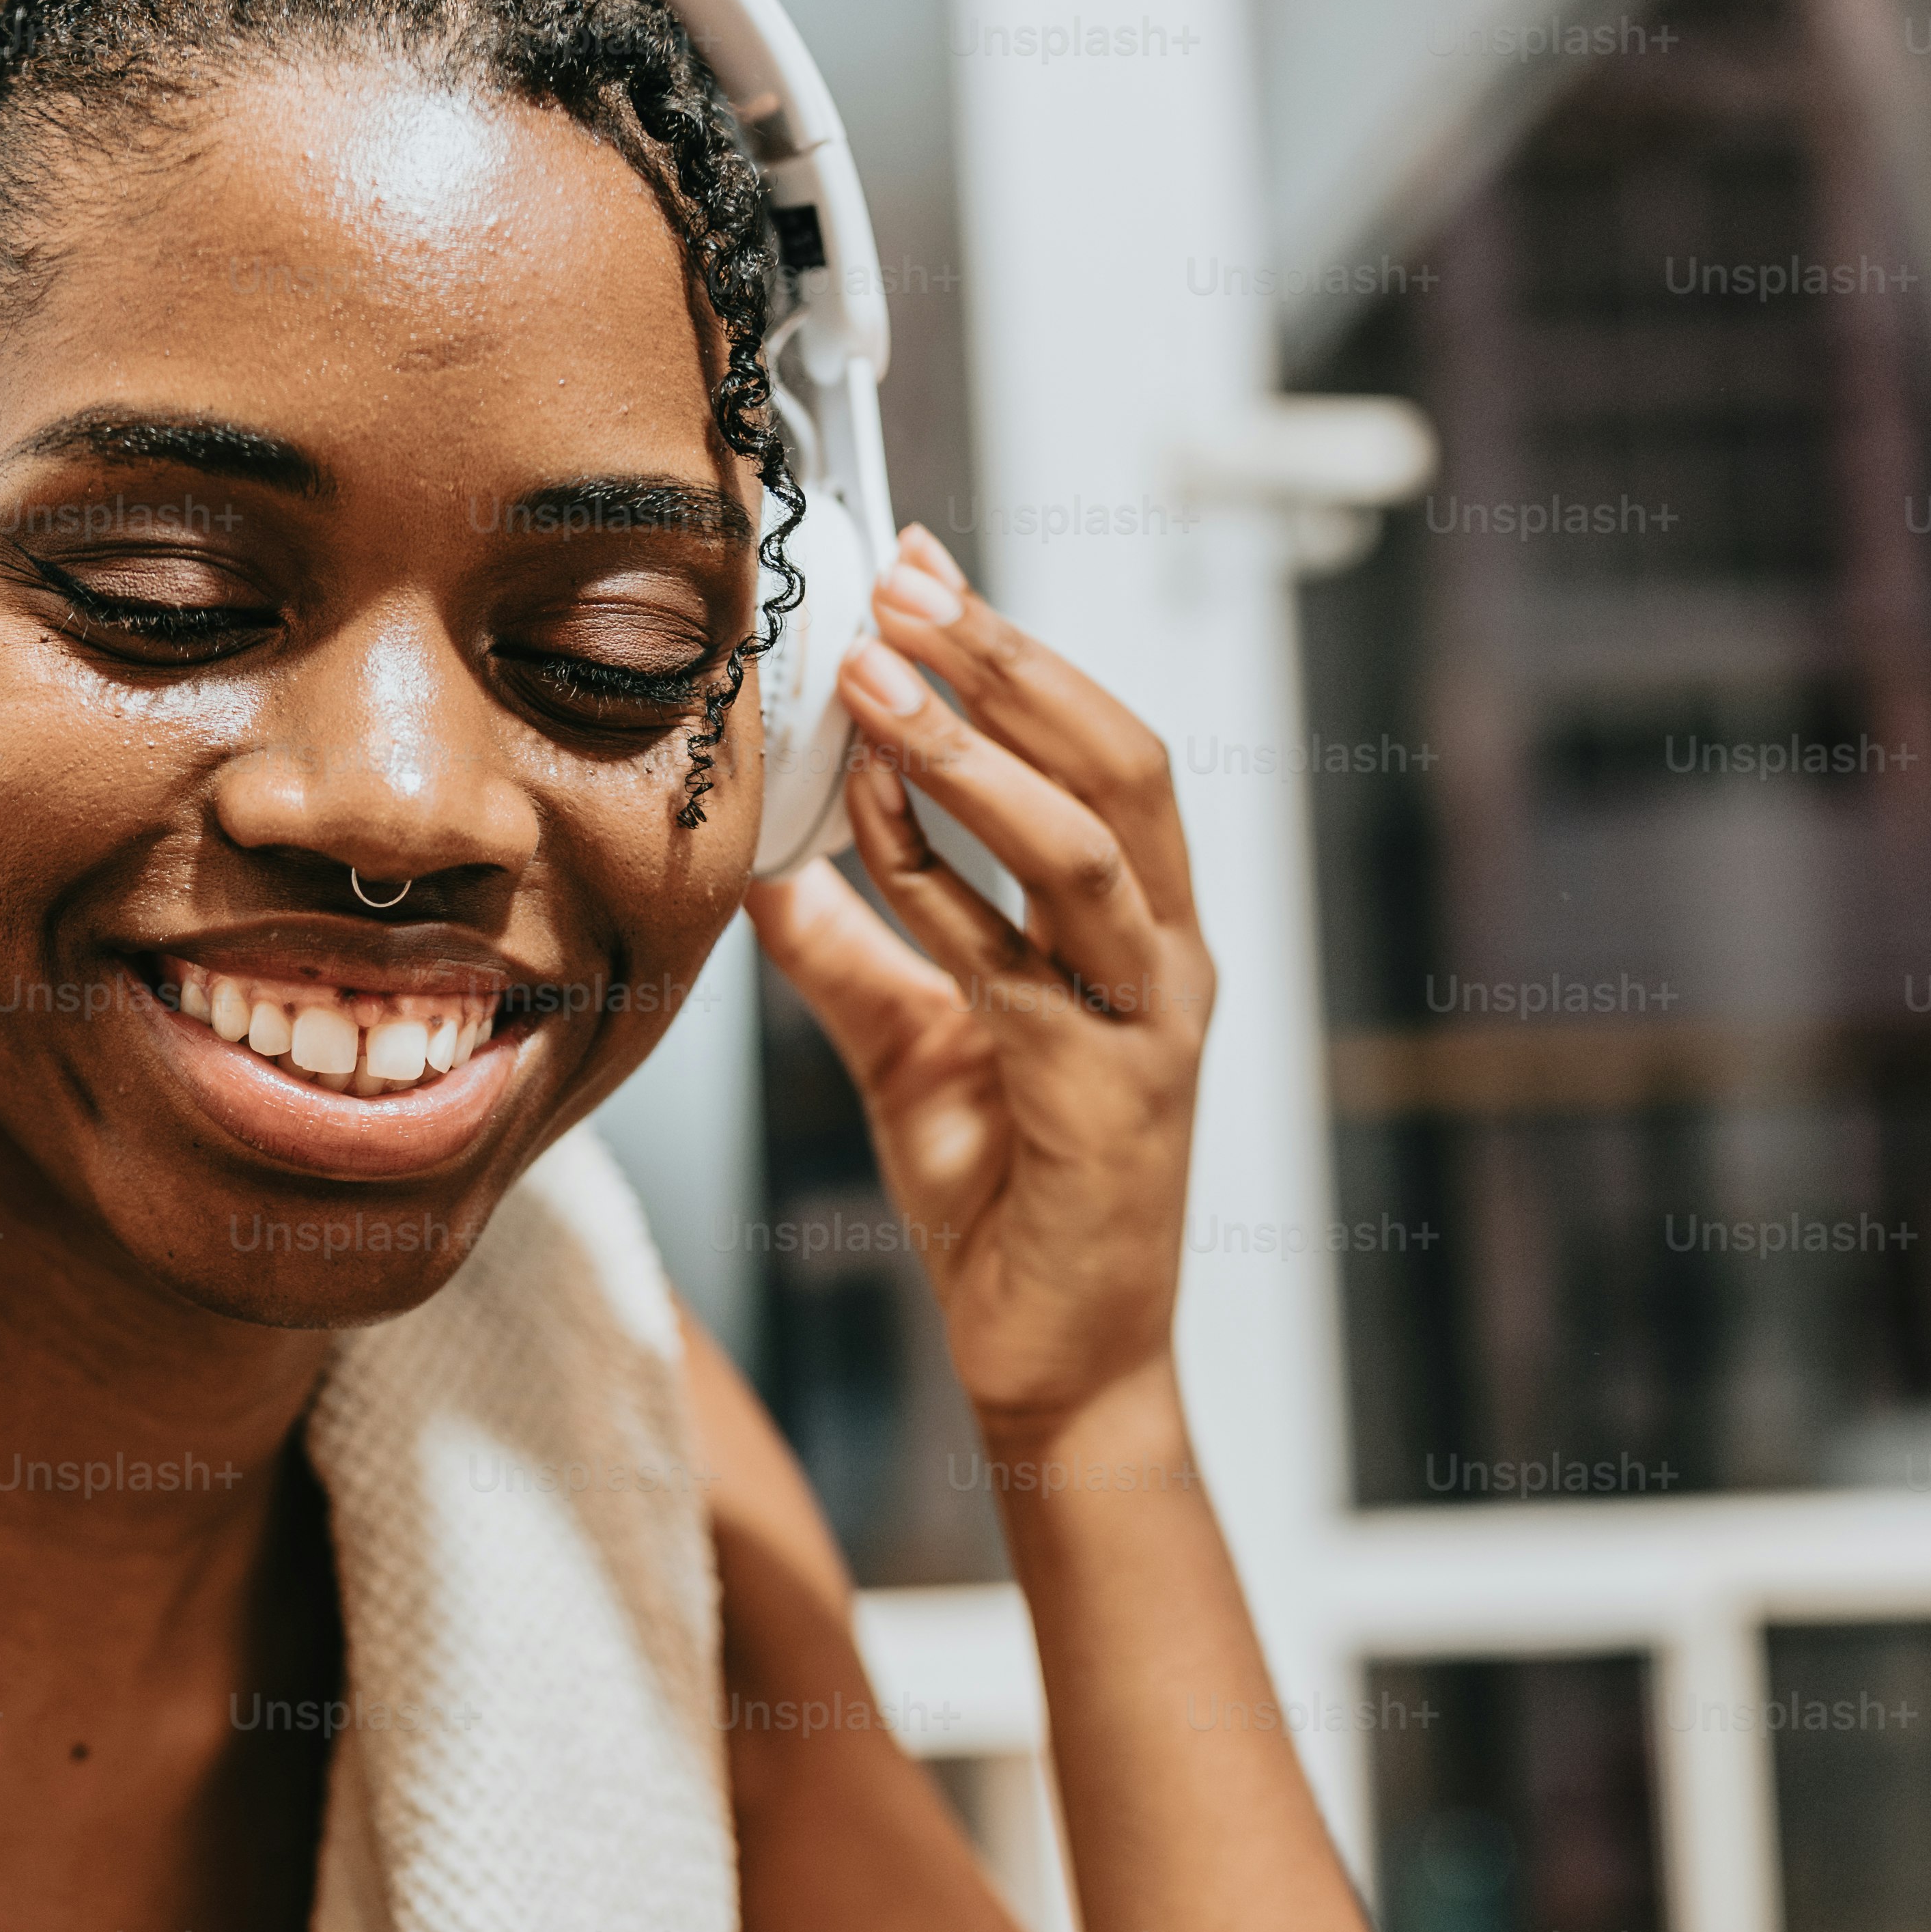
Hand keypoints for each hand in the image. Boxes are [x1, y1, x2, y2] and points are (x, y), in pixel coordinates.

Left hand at [747, 524, 1212, 1445]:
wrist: (1053, 1362)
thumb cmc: (999, 1199)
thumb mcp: (906, 1044)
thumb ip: (849, 949)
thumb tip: (763, 864)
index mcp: (1137, 931)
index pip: (1093, 749)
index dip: (1009, 652)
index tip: (917, 570)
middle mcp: (1167, 959)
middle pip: (1117, 759)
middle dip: (1008, 659)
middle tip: (905, 581)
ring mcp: (1154, 1024)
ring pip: (1085, 843)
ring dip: (975, 747)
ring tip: (876, 672)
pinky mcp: (1112, 1097)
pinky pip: (1020, 965)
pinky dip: (942, 885)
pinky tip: (865, 826)